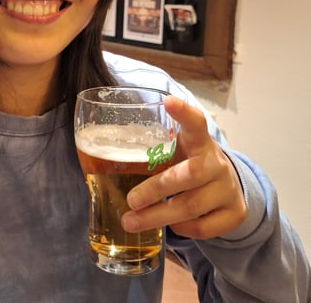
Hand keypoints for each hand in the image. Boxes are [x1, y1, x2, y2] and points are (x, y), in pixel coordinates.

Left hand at [121, 96, 246, 239]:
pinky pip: (204, 227)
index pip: (196, 122)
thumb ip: (151, 149)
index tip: (168, 102)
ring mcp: (228, 188)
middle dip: (156, 189)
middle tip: (130, 200)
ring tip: (130, 222)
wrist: (226, 185)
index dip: (184, 112)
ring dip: (158, 216)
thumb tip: (95, 157)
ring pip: (192, 206)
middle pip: (188, 174)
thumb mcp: (175, 150)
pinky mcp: (235, 212)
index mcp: (198, 140)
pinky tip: (170, 225)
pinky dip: (183, 229)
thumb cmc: (187, 164)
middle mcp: (216, 162)